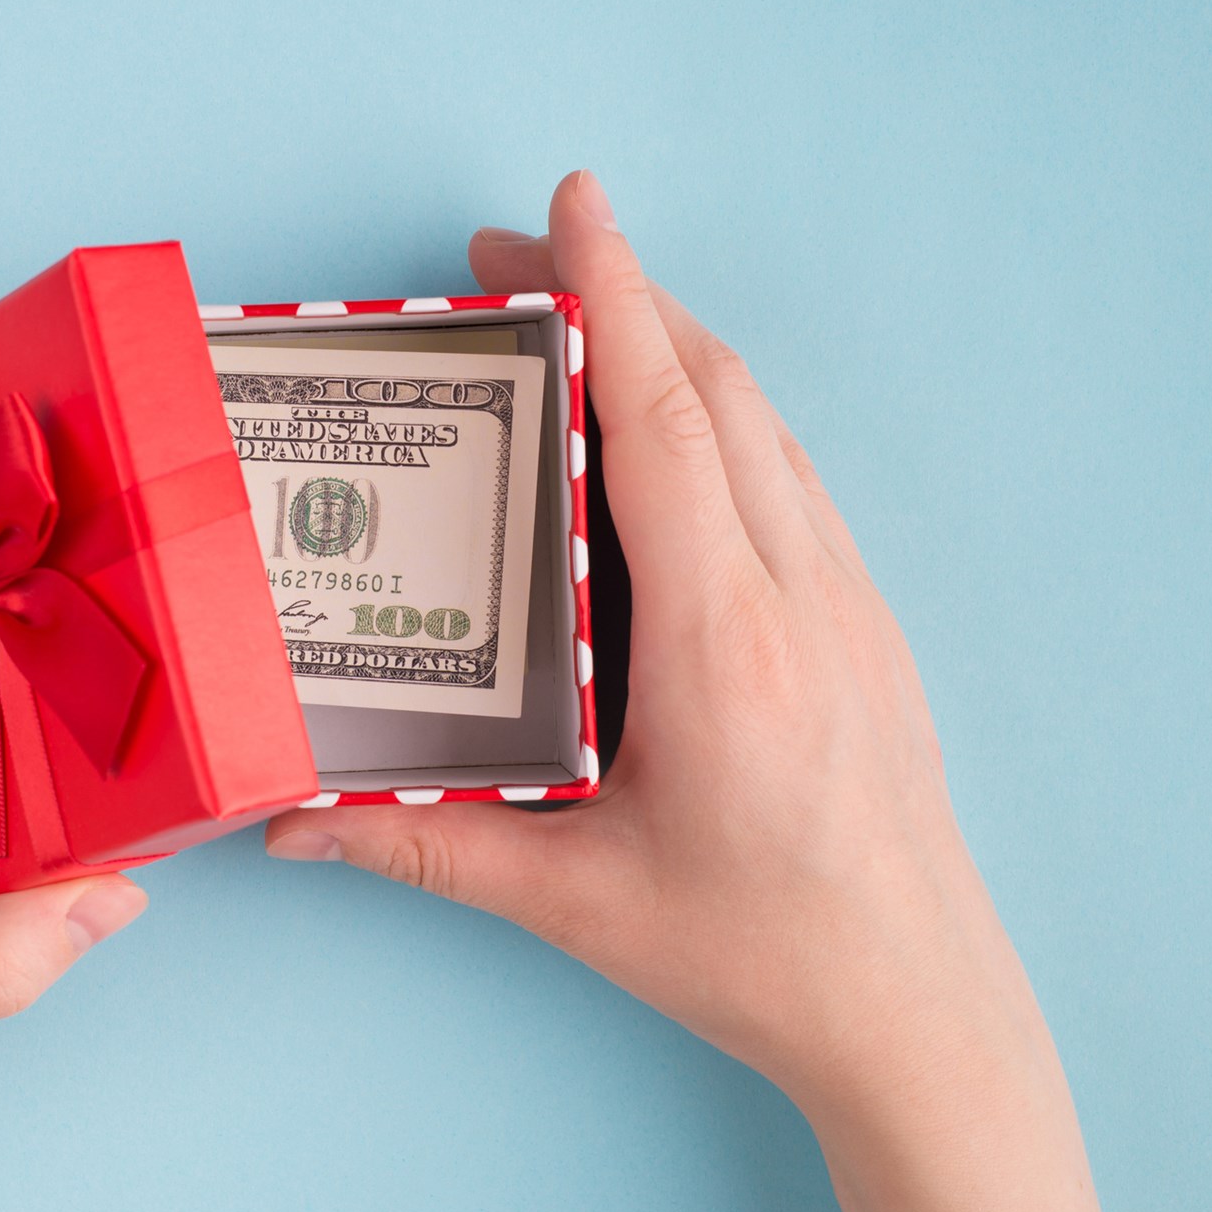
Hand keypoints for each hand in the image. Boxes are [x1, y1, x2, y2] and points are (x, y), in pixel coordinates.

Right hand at [264, 173, 1101, 1211]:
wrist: (918, 1006)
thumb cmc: (759, 955)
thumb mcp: (578, 902)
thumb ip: (427, 846)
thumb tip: (293, 825)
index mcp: (726, 645)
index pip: (661, 427)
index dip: (614, 300)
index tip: (572, 204)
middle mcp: (801, 597)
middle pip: (717, 392)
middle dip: (622, 296)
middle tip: (515, 259)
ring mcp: (850, 602)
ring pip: (765, 425)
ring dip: (676, 348)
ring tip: (580, 324)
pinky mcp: (867, 622)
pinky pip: (791, 476)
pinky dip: (721, 415)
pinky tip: (667, 434)